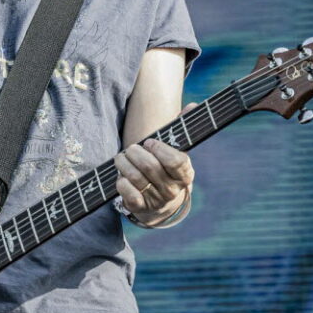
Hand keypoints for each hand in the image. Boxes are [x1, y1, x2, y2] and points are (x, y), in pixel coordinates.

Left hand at [115, 103, 196, 226]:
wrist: (161, 200)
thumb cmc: (166, 166)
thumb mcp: (176, 150)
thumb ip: (181, 128)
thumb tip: (192, 105)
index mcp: (185, 174)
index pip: (176, 161)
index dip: (159, 149)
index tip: (150, 142)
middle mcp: (173, 190)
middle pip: (150, 167)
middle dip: (135, 152)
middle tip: (131, 148)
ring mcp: (157, 201)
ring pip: (135, 177)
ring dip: (123, 163)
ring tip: (121, 157)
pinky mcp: (141, 208)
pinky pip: (127, 192)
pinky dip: (120, 181)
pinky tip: (122, 176)